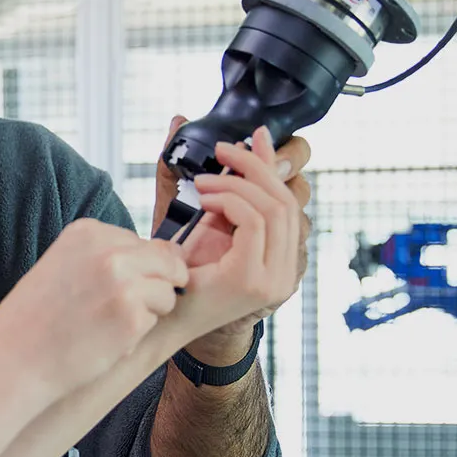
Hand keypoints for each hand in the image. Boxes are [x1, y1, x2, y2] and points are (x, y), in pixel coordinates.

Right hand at [0, 219, 188, 388]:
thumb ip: (107, 254)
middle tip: (117, 311)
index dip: (134, 271)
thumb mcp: (64, 264)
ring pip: (168, 292)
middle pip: (166, 262)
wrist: (14, 359)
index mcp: (88, 232)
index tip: (104, 290)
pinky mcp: (132, 316)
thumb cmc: (37, 318)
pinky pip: (157, 320)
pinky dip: (137, 335)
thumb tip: (169, 254)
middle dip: (152, 287)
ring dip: (148, 312)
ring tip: (109, 325)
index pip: (142, 242)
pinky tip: (106, 340)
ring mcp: (123, 282)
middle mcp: (109, 250)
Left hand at [168, 129, 311, 363]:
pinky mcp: (254, 280)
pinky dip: (229, 200)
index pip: (293, 198)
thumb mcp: (215, 222)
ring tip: (203, 183)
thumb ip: (236, 186)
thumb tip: (253, 137)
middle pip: (288, 199)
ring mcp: (276, 279)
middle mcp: (287, 269)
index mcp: (282, 255)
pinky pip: (254, 221)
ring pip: (274, 206)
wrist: (163, 320)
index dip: (276, 164)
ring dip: (236, 183)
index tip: (252, 137)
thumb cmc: (185, 272)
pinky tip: (206, 201)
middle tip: (222, 151)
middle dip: (255, 166)